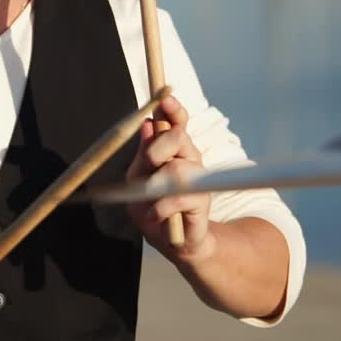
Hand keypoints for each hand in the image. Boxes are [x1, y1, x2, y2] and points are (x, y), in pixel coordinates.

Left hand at [125, 94, 216, 263]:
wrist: (171, 242)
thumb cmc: (152, 208)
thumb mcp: (138, 179)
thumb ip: (143, 154)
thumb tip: (149, 125)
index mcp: (174, 150)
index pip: (177, 123)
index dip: (173, 109)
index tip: (165, 98)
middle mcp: (189, 159)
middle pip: (177, 137)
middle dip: (158, 148)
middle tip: (149, 165)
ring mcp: (198, 180)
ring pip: (177, 167)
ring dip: (156, 184)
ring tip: (150, 198)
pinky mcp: (202, 202)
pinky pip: (176, 198)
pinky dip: (159, 208)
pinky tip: (155, 215)